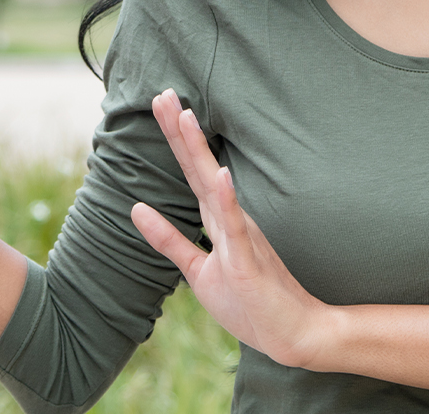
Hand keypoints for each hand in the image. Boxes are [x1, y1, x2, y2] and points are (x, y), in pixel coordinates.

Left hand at [131, 89, 334, 370]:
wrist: (293, 336)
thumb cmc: (249, 304)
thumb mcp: (197, 271)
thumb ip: (168, 240)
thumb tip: (135, 208)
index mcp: (217, 220)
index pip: (191, 172)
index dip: (175, 139)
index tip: (158, 103)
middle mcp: (230, 219)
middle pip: (199, 168)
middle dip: (180, 132)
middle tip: (163, 93)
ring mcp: (241, 237)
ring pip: (215, 187)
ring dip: (200, 152)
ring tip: (185, 117)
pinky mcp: (250, 260)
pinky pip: (237, 227)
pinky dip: (227, 200)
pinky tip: (221, 175)